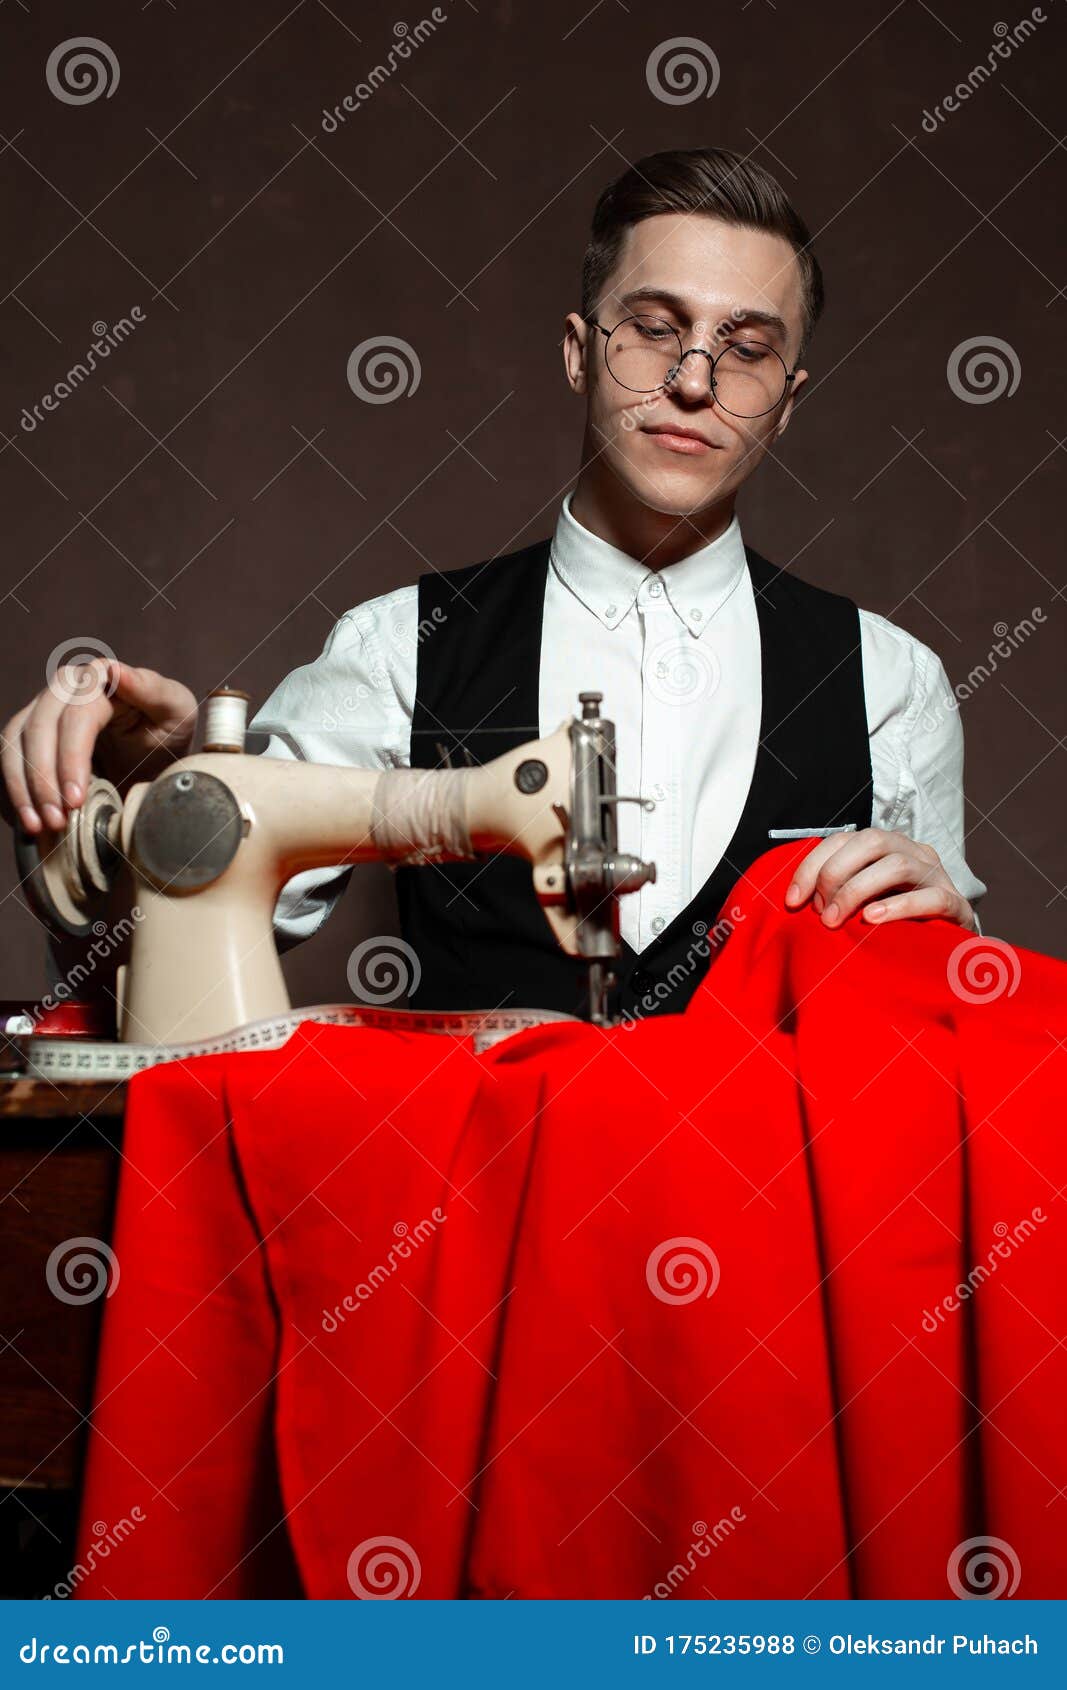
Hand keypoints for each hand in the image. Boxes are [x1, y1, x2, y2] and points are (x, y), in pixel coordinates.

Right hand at [1, 659, 197, 834]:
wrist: (154, 755)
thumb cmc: (168, 729)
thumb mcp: (176, 710)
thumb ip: (152, 689)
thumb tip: (113, 670)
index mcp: (98, 680)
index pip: (75, 717)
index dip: (70, 759)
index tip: (75, 800)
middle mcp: (62, 691)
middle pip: (37, 729)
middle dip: (42, 779)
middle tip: (56, 821)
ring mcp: (40, 712)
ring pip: (13, 744)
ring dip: (21, 788)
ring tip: (38, 826)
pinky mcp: (28, 737)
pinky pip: (7, 761)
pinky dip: (12, 792)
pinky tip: (26, 820)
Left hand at [784, 827, 976, 932]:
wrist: (947, 951)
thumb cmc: (893, 926)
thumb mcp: (859, 903)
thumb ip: (834, 894)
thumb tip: (793, 901)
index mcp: (885, 847)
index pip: (842, 840)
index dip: (812, 866)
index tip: (792, 901)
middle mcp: (912, 852)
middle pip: (871, 841)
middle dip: (835, 874)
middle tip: (820, 913)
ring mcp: (936, 875)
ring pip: (897, 865)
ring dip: (858, 890)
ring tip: (836, 920)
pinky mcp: (956, 904)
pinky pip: (931, 898)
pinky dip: (899, 907)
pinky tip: (873, 920)